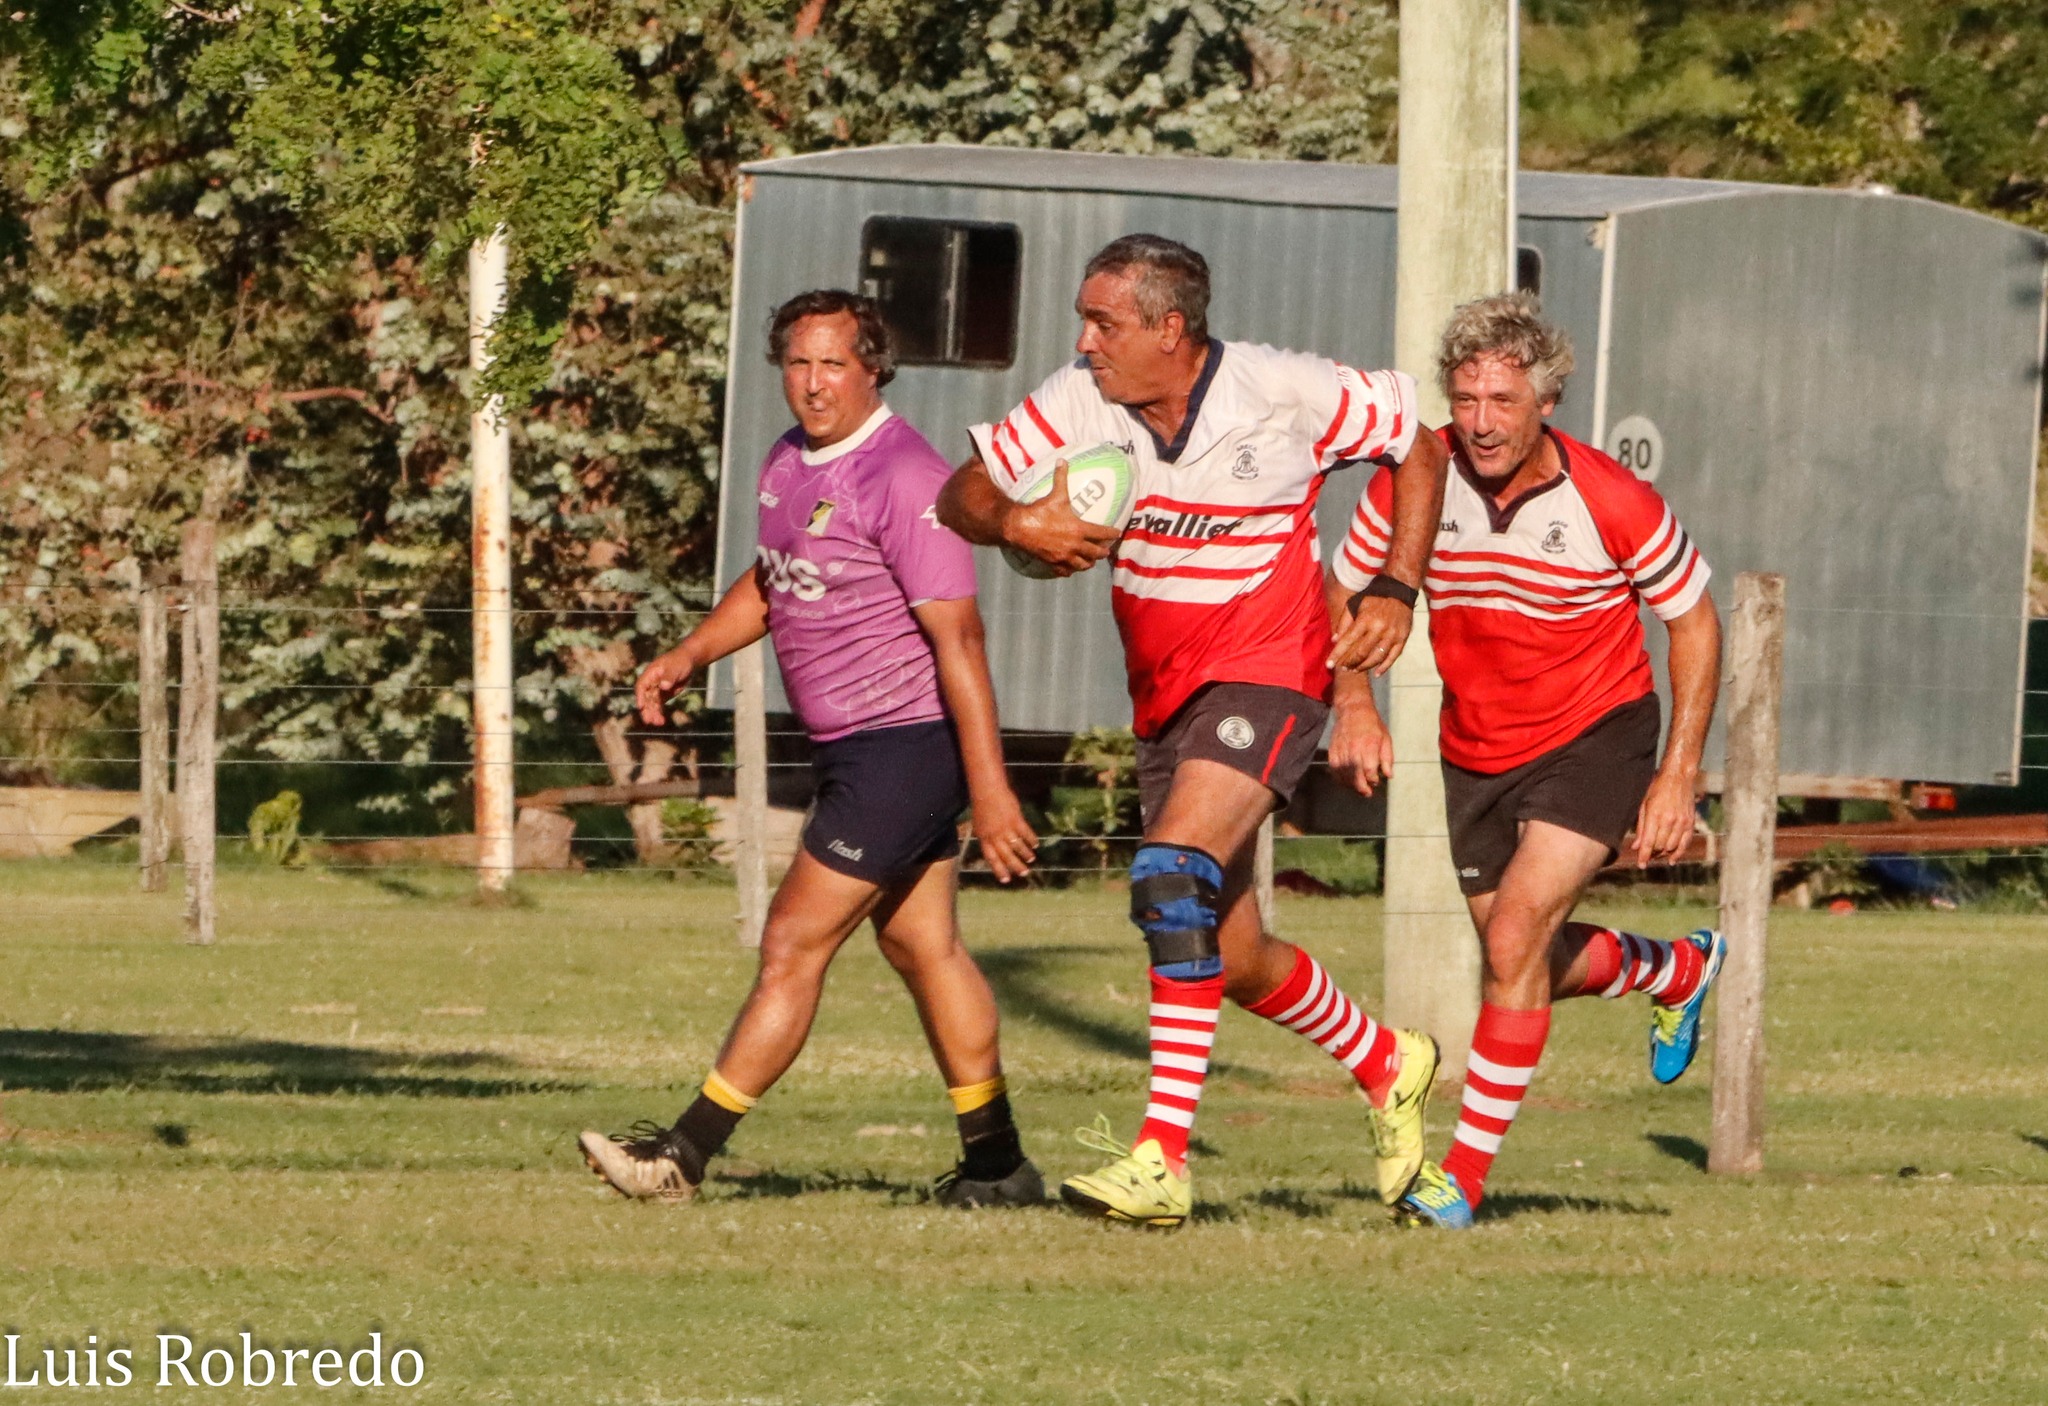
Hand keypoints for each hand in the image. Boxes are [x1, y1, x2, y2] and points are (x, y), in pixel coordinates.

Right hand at [634, 646, 696, 726]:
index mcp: (650, 673)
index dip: (640, 696)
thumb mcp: (675, 667)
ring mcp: (657, 689)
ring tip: (658, 723)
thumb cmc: (680, 661)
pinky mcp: (663, 695)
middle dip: (647, 709)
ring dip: (653, 714)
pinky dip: (659, 713)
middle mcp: (651, 682)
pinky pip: (659, 705)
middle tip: (649, 721)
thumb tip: (663, 686)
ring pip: (652, 703)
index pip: (642, 686)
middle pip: (646, 697)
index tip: (641, 706)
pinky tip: (661, 721)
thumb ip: (669, 676)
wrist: (689, 662)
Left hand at [971, 787, 1037, 883]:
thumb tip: (996, 848)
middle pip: (1006, 856)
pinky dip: (1031, 840)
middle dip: (1015, 866)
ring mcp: (1005, 828)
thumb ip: (988, 836)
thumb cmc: (983, 806)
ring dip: (1025, 854)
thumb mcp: (980, 824)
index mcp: (984, 837)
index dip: (998, 870)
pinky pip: (1025, 834)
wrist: (987, 790)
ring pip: (1017, 846)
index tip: (1006, 880)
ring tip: (1031, 860)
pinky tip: (1036, 844)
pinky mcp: (1016, 820)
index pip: (991, 858)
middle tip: (1024, 874)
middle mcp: (994, 836)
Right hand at [1003, 461, 1119, 576]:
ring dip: (1089, 563)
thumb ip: (1061, 478)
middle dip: (1103, 552)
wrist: (1019, 527)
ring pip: (1083, 565)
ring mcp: (1064, 556)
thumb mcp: (1055, 494)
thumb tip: (1062, 460)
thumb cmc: (1040, 511)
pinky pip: (1066, 571)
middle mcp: (1075, 545)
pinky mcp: (1053, 562)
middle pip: (1096, 553)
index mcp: (1079, 529)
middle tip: (1105, 550)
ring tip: (1091, 561)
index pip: (1102, 533)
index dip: (1112, 533)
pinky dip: (1070, 570)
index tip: (1117, 533)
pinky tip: (1071, 568)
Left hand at [1327, 591, 1414, 676]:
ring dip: (1364, 666)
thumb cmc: (1372, 598)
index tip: (1328, 665)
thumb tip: (1335, 640)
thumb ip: (1344, 622)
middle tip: (1343, 668)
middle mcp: (1379, 628)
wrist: (1399, 590)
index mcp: (1365, 619)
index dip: (1337, 654)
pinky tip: (1376, 673)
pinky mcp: (1403, 638)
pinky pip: (1393, 657)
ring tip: (1355, 670)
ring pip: (1376, 657)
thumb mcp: (1354, 604)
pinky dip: (1384, 667)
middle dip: (1350, 662)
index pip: (1347, 641)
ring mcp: (1392, 635)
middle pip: (1362, 652)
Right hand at [1327, 701, 1393, 796]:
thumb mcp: (1386, 739)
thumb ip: (1387, 758)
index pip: (1370, 771)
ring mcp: (1342, 751)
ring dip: (1351, 785)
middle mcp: (1354, 750)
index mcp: (1369, 747)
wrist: (1353, 710)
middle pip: (1356, 776)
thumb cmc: (1372, 724)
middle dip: (1362, 788)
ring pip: (1344, 775)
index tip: (1376, 781)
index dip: (1373, 780)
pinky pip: (1334, 770)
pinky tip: (1345, 781)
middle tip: (1367, 793)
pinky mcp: (1332, 751)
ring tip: (1357, 788)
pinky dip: (1339, 778)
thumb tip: (1388, 775)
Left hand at [1631, 768, 1698, 867]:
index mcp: (1655, 815)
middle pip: (1660, 846)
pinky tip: (1672, 860)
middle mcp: (1669, 820)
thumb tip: (1636, 846)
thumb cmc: (1657, 788)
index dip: (1644, 856)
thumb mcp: (1644, 804)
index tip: (1641, 865)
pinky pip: (1685, 843)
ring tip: (1657, 855)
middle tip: (1647, 856)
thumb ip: (1640, 826)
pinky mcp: (1690, 822)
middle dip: (1652, 854)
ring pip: (1671, 846)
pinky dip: (1679, 853)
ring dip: (1663, 854)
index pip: (1649, 842)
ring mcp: (1682, 822)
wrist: (1679, 776)